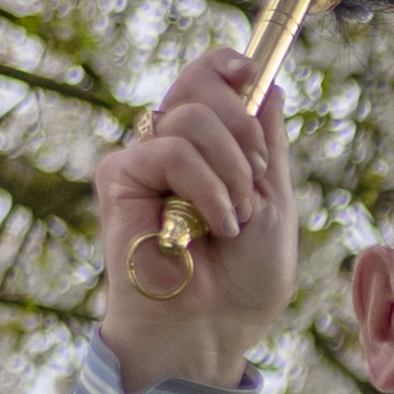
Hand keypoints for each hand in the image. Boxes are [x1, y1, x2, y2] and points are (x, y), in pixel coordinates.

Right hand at [89, 44, 296, 389]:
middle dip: (245, 127)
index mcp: (209, 146)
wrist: (212, 327)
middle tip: (257, 178)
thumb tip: (267, 81)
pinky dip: (206, 186)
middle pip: (200, 82)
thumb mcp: (274, 200)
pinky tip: (214, 225)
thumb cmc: (244, 277)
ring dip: (232, 169)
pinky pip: (170, 151)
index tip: (249, 70)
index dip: (228, 65)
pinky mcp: (119, 178)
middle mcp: (172, 146)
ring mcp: (145, 160)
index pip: (208, 78)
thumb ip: (267, 142)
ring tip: (235, 219)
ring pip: (192, 116)